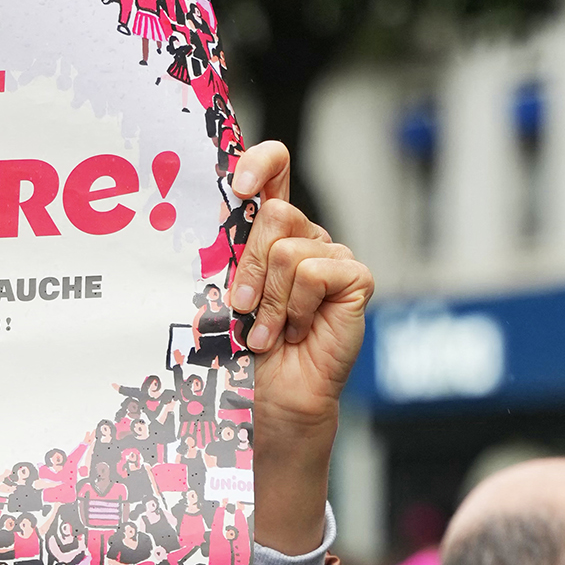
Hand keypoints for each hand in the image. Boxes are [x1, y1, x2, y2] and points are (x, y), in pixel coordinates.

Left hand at [224, 140, 371, 554]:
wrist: (267, 403)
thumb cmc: (241, 353)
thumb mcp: (221, 294)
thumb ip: (222, 252)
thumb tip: (210, 212)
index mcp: (268, 231)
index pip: (273, 167)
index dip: (259, 161)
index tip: (235, 185)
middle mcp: (304, 237)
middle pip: (275, 212)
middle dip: (250, 265)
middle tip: (242, 308)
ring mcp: (332, 258)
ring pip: (292, 248)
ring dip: (270, 299)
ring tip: (268, 332)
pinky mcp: (354, 282)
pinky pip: (318, 272)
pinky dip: (297, 307)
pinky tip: (295, 334)